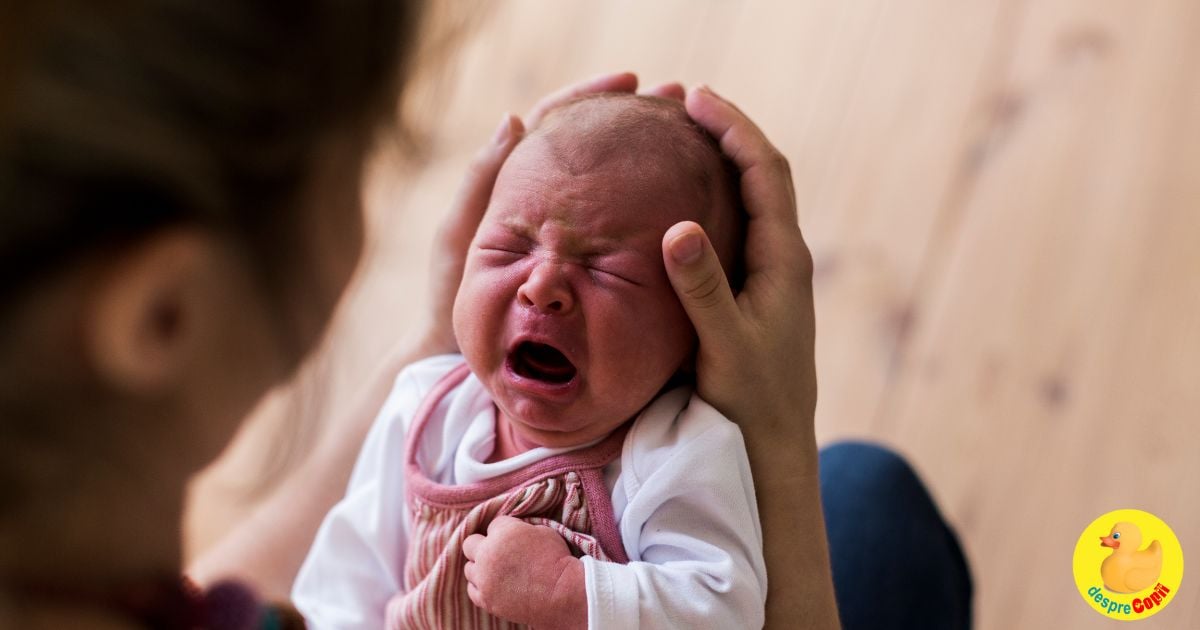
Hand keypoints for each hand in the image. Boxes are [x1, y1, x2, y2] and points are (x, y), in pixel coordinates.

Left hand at [417, 72, 684, 356]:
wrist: (464, 357)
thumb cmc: (453, 297)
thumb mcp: (460, 236)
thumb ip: (481, 181)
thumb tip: (515, 119)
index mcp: (518, 183)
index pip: (558, 122)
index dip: (592, 96)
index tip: (630, 81)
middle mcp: (552, 202)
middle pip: (597, 146)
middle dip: (637, 119)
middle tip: (678, 99)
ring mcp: (574, 234)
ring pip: (616, 185)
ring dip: (651, 157)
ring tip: (692, 137)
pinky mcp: (591, 265)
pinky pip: (625, 230)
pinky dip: (651, 209)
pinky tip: (684, 200)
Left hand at [462, 516, 586, 629]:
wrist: (562, 593)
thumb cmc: (557, 560)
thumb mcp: (543, 531)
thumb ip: (521, 528)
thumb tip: (514, 531)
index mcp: (502, 533)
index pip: (493, 524)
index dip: (506, 530)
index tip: (516, 538)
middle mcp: (487, 554)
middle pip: (470, 543)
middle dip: (483, 545)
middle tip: (498, 552)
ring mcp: (484, 579)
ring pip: (469, 568)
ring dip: (480, 567)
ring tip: (497, 571)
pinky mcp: (486, 600)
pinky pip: (472, 590)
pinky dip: (481, 586)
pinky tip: (494, 585)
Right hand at [662, 85, 816, 433]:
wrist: (774, 445)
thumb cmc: (752, 400)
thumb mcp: (724, 345)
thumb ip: (703, 289)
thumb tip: (678, 227)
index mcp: (784, 259)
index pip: (765, 172)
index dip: (734, 128)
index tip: (695, 97)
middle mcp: (784, 258)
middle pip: (762, 174)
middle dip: (728, 131)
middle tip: (683, 101)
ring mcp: (772, 274)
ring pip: (751, 198)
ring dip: (723, 159)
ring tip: (682, 134)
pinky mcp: (756, 292)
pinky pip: (738, 225)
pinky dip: (715, 196)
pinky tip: (683, 199)